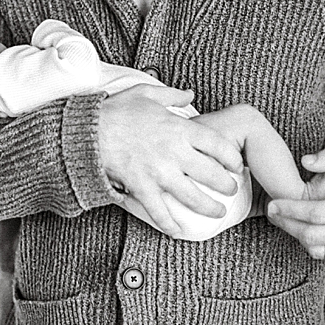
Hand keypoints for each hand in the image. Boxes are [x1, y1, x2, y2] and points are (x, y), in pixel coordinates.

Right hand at [98, 84, 243, 237]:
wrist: (88, 131)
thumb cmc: (116, 111)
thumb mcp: (146, 94)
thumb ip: (172, 94)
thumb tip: (190, 93)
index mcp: (179, 128)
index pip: (218, 145)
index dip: (232, 157)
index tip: (236, 164)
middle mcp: (174, 152)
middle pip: (211, 174)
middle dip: (226, 185)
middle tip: (231, 190)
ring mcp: (159, 172)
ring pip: (193, 197)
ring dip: (209, 207)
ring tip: (218, 212)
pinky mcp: (142, 187)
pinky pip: (160, 211)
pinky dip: (170, 224)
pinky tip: (178, 231)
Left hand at [265, 145, 324, 265]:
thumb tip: (305, 161)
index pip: (317, 215)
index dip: (290, 210)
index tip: (273, 204)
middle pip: (313, 236)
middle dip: (287, 224)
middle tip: (272, 212)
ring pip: (318, 250)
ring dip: (298, 235)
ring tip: (287, 218)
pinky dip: (316, 242)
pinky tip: (308, 226)